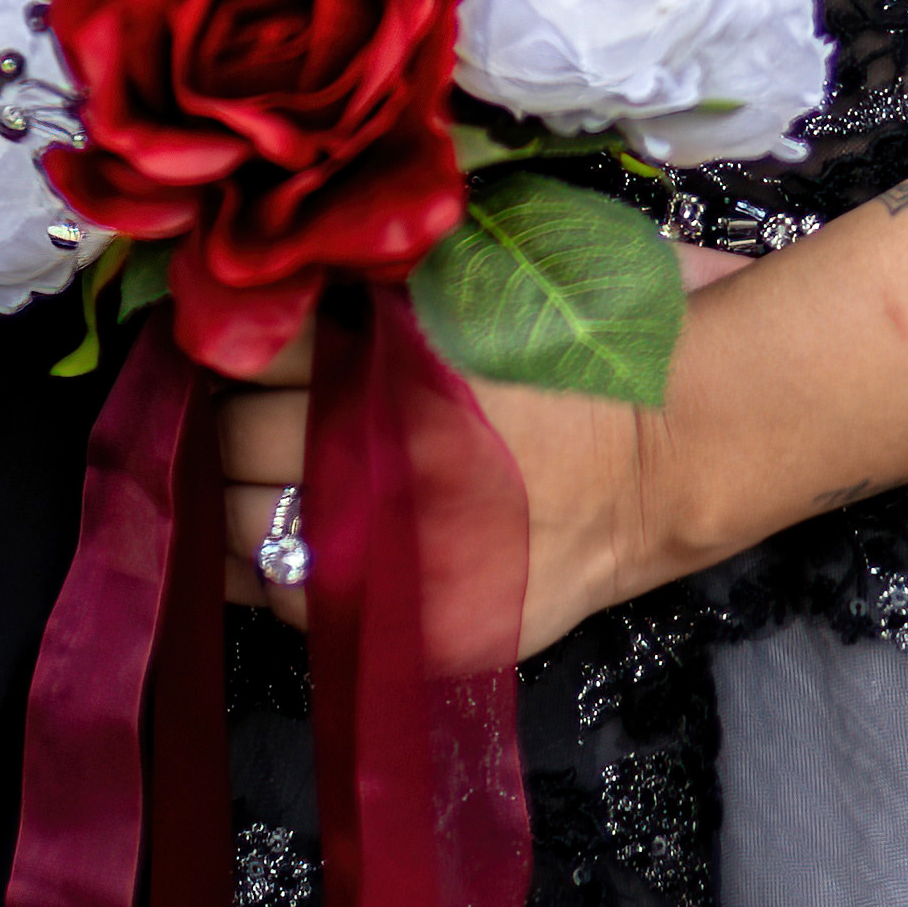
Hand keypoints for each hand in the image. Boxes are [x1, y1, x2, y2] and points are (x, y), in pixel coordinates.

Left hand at [214, 255, 739, 653]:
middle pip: (236, 435)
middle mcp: (376, 458)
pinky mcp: (410, 624)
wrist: (673, 446)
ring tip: (258, 475)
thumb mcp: (468, 282)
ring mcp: (391, 551)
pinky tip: (286, 545)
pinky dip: (276, 574)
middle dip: (234, 415)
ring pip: (241, 526)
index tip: (237, 336)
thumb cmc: (578, 345)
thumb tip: (276, 283)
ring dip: (237, 494)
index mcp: (383, 364)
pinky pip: (295, 604)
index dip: (236, 338)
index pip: (250, 351)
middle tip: (251, 405)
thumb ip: (369, 290)